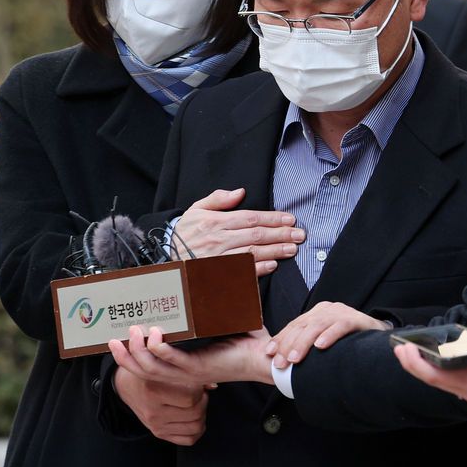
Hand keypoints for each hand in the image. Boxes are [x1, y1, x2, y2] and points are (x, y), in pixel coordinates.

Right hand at [109, 325, 274, 387]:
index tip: (117, 341)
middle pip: (143, 370)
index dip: (130, 357)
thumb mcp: (217, 328)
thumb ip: (205, 313)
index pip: (149, 365)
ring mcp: (190, 372)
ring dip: (139, 351)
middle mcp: (183, 372)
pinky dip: (161, 349)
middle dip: (125, 355)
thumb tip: (198, 288)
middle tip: (112, 339)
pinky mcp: (200, 367)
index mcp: (183, 365)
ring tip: (133, 332)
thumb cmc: (246, 344)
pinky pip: (174, 361)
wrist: (265, 359)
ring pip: (153, 367)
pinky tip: (154, 337)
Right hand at [113, 365, 207, 445]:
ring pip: (196, 427)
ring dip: (202, 414)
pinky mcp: (159, 434)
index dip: (199, 389)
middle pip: (195, 412)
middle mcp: (153, 411)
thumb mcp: (162, 364)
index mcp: (153, 390)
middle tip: (199, 392)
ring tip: (197, 403)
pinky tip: (193, 417)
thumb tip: (212, 384)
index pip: (190, 397)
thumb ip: (186, 372)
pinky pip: (189, 439)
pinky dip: (197, 429)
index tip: (196, 382)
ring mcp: (156, 425)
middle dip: (203, 400)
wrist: (127, 386)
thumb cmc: (148, 371)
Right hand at [172, 188, 304, 276]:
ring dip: (275, 251)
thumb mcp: (196, 209)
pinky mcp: (218, 274)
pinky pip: (242, 272)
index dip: (272, 218)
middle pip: (256, 235)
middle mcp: (218, 239)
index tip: (290, 219)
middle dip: (280, 234)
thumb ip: (218, 199)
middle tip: (299, 234)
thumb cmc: (185, 232)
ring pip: (252, 253)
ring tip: (292, 248)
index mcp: (215, 221)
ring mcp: (218, 258)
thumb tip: (240, 192)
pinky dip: (258, 269)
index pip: (250, 218)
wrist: (166, 256)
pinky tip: (272, 265)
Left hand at [270, 302, 388, 369]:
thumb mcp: (325, 340)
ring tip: (294, 359)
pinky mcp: (356, 319)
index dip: (280, 339)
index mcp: (316, 313)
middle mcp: (326, 309)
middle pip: (302, 326)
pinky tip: (321, 346)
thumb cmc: (348, 341)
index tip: (269, 353)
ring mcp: (341, 312)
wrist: (379, 336)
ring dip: (303, 343)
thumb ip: (309, 345)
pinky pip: (340, 326)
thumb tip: (286, 361)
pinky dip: (329, 336)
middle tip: (280, 363)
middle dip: (288, 345)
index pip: (294, 325)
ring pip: (317, 325)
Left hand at [394, 326, 466, 415]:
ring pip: (449, 386)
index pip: (430, 373)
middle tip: (402, 350)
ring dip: (434, 371)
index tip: (402, 348)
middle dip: (414, 364)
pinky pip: (465, 390)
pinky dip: (453, 378)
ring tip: (425, 356)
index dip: (411, 361)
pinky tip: (455, 368)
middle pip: (434, 381)